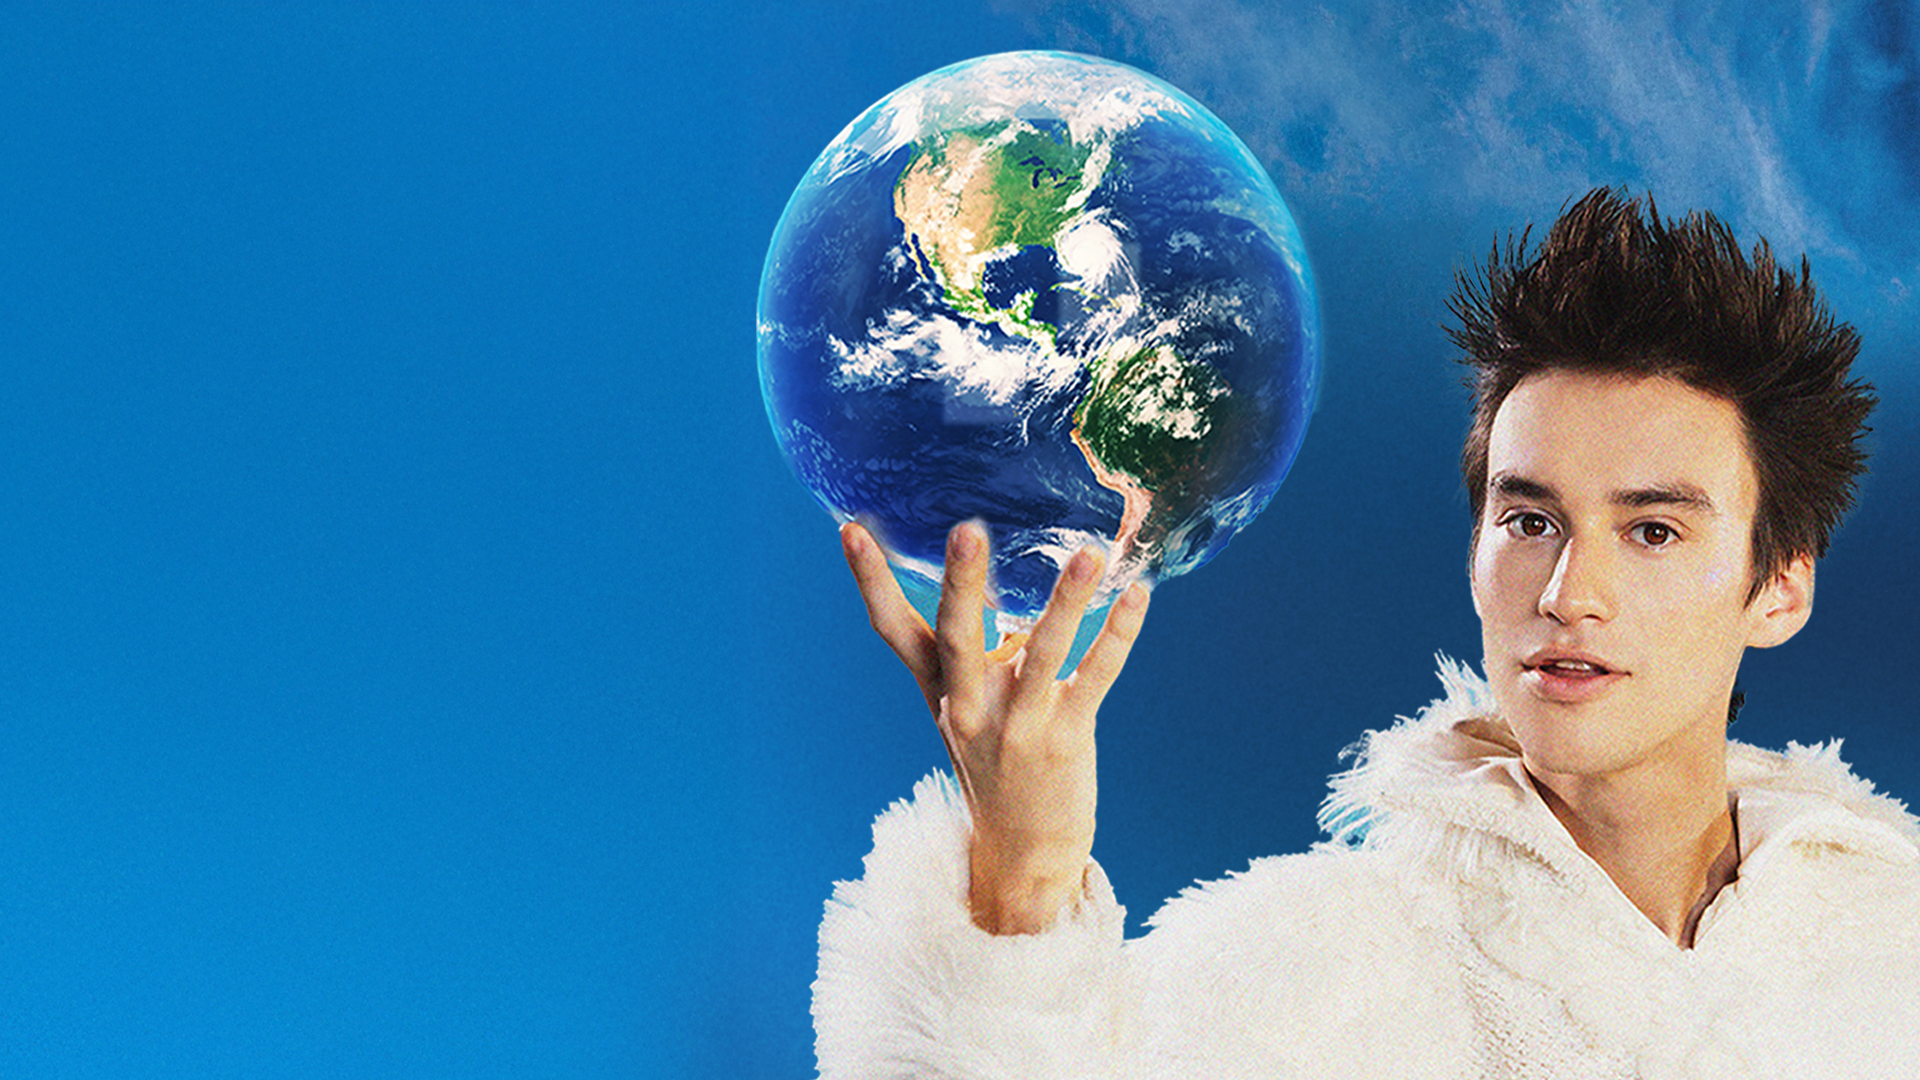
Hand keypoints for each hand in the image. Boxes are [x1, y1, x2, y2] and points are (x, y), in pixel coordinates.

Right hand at [841, 520, 1149, 933]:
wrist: (1023, 852)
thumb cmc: (999, 762)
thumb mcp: (972, 708)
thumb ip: (981, 651)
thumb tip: (1010, 584)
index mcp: (941, 690)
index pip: (894, 629)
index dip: (871, 581)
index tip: (851, 531)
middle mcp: (971, 706)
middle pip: (958, 636)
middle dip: (961, 583)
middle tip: (967, 530)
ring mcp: (1017, 725)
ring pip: (1040, 653)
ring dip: (1066, 601)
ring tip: (1089, 554)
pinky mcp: (1064, 739)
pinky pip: (1094, 678)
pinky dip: (1117, 636)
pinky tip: (1138, 597)